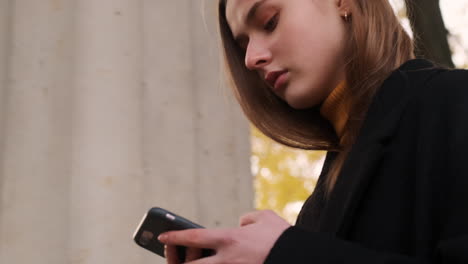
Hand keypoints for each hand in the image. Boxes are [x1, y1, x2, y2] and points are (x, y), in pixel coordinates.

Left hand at [159, 210, 290, 263]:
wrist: (300, 258)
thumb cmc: (282, 237)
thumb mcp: (264, 218)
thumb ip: (247, 218)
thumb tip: (240, 224)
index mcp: (229, 239)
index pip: (193, 237)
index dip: (175, 236)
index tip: (163, 236)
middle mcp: (226, 260)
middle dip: (175, 263)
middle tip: (172, 257)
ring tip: (191, 260)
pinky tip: (216, 262)